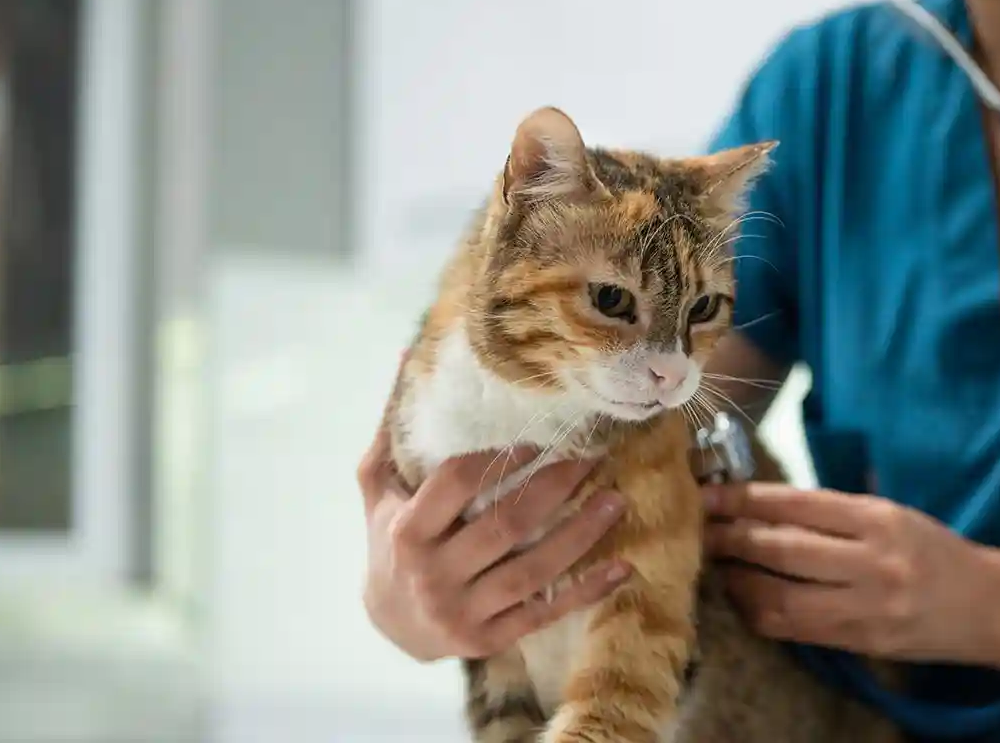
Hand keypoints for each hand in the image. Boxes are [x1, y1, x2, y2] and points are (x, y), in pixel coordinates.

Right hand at [359, 423, 632, 661]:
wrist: (389, 626)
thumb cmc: (389, 542)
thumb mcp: (378, 489)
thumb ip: (392, 432)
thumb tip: (406, 359)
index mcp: (407, 531)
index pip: (456, 484)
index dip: (498, 457)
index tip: (538, 436)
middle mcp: (433, 575)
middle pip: (504, 525)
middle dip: (554, 488)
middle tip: (593, 456)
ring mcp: (462, 612)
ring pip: (533, 571)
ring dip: (580, 536)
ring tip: (617, 501)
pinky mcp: (488, 640)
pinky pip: (544, 613)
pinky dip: (585, 592)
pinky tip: (621, 568)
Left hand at [702, 481, 984, 660]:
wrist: (986, 606)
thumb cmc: (933, 551)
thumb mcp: (893, 514)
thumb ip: (837, 511)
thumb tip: (763, 500)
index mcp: (879, 519)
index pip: (798, 505)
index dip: (746, 500)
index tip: (709, 495)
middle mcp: (873, 562)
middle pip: (782, 550)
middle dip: (731, 539)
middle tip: (699, 530)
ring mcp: (867, 607)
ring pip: (781, 598)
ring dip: (739, 582)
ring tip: (717, 567)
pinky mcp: (861, 642)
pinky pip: (795, 630)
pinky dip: (762, 614)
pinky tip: (745, 600)